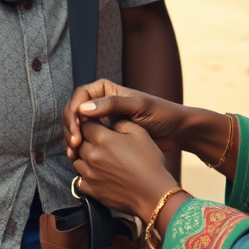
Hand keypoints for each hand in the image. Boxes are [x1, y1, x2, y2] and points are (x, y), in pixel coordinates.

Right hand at [64, 79, 184, 156]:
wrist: (177, 131)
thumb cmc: (161, 113)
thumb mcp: (138, 106)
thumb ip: (112, 104)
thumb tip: (83, 108)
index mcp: (106, 90)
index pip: (80, 96)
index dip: (74, 112)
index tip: (77, 129)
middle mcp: (101, 103)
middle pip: (74, 111)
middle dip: (71, 127)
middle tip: (74, 145)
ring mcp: (102, 120)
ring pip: (78, 127)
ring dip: (73, 139)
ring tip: (74, 154)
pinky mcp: (106, 135)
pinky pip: (87, 139)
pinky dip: (81, 148)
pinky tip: (80, 158)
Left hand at [73, 120, 174, 220]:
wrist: (154, 195)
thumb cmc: (150, 163)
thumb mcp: (141, 134)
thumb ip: (122, 123)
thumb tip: (110, 120)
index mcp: (102, 139)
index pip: (85, 124)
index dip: (90, 122)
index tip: (96, 125)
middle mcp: (91, 155)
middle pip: (77, 142)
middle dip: (85, 140)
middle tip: (97, 142)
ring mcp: (89, 174)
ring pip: (76, 160)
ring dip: (83, 157)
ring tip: (97, 158)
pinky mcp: (91, 190)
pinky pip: (80, 179)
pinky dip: (85, 175)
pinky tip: (97, 174)